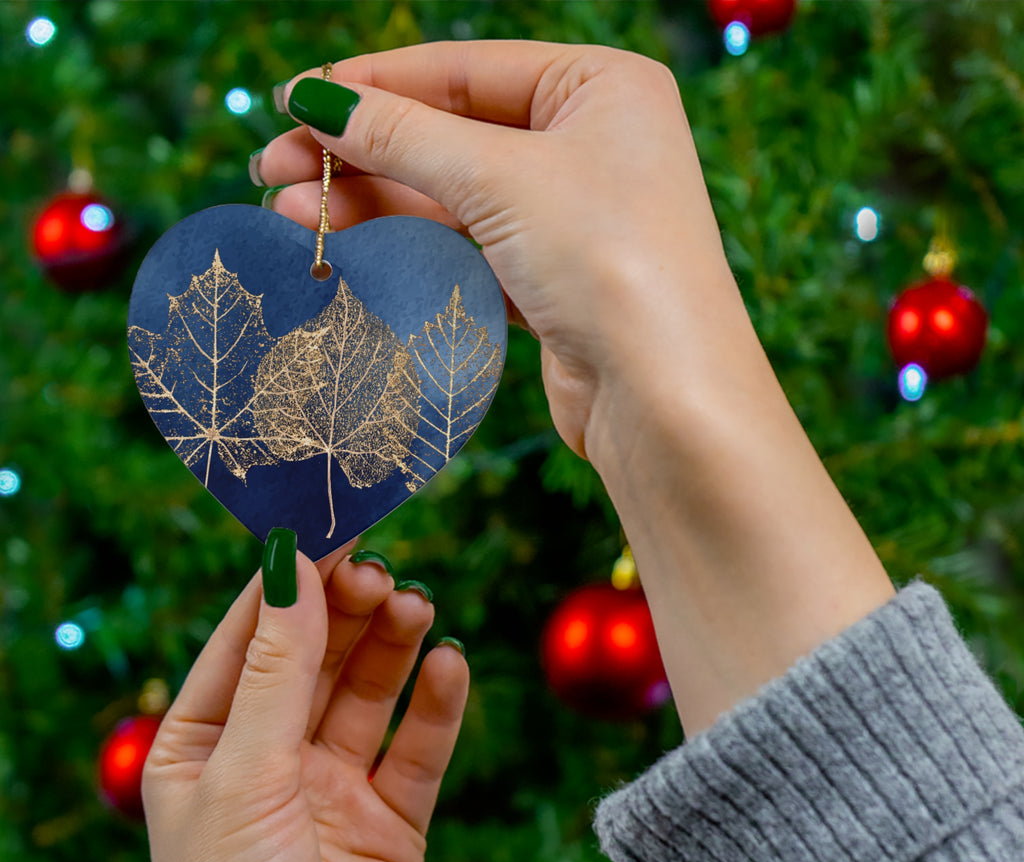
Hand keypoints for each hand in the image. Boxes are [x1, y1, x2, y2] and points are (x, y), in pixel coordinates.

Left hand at [143, 543, 467, 861]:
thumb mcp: (245, 776)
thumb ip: (277, 670)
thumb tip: (291, 564)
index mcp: (204, 746)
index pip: (249, 638)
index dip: (289, 582)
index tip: (332, 525)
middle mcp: (268, 760)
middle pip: (316, 657)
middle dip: (347, 611)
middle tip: (382, 572)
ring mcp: (332, 789)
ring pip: (369, 693)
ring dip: (393, 646)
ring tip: (417, 608)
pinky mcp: (391, 821)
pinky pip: (418, 748)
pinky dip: (437, 705)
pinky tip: (450, 666)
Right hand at [257, 41, 893, 737]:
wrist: (664, 397)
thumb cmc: (608, 261)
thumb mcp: (500, 179)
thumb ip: (403, 136)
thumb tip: (315, 101)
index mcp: (599, 87)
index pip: (464, 69)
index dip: (373, 85)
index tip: (293, 101)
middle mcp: (590, 144)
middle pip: (452, 133)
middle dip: (362, 152)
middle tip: (275, 168)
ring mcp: (572, 216)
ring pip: (453, 196)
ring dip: (374, 202)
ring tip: (293, 211)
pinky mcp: (553, 280)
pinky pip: (468, 247)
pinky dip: (411, 246)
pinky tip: (351, 245)